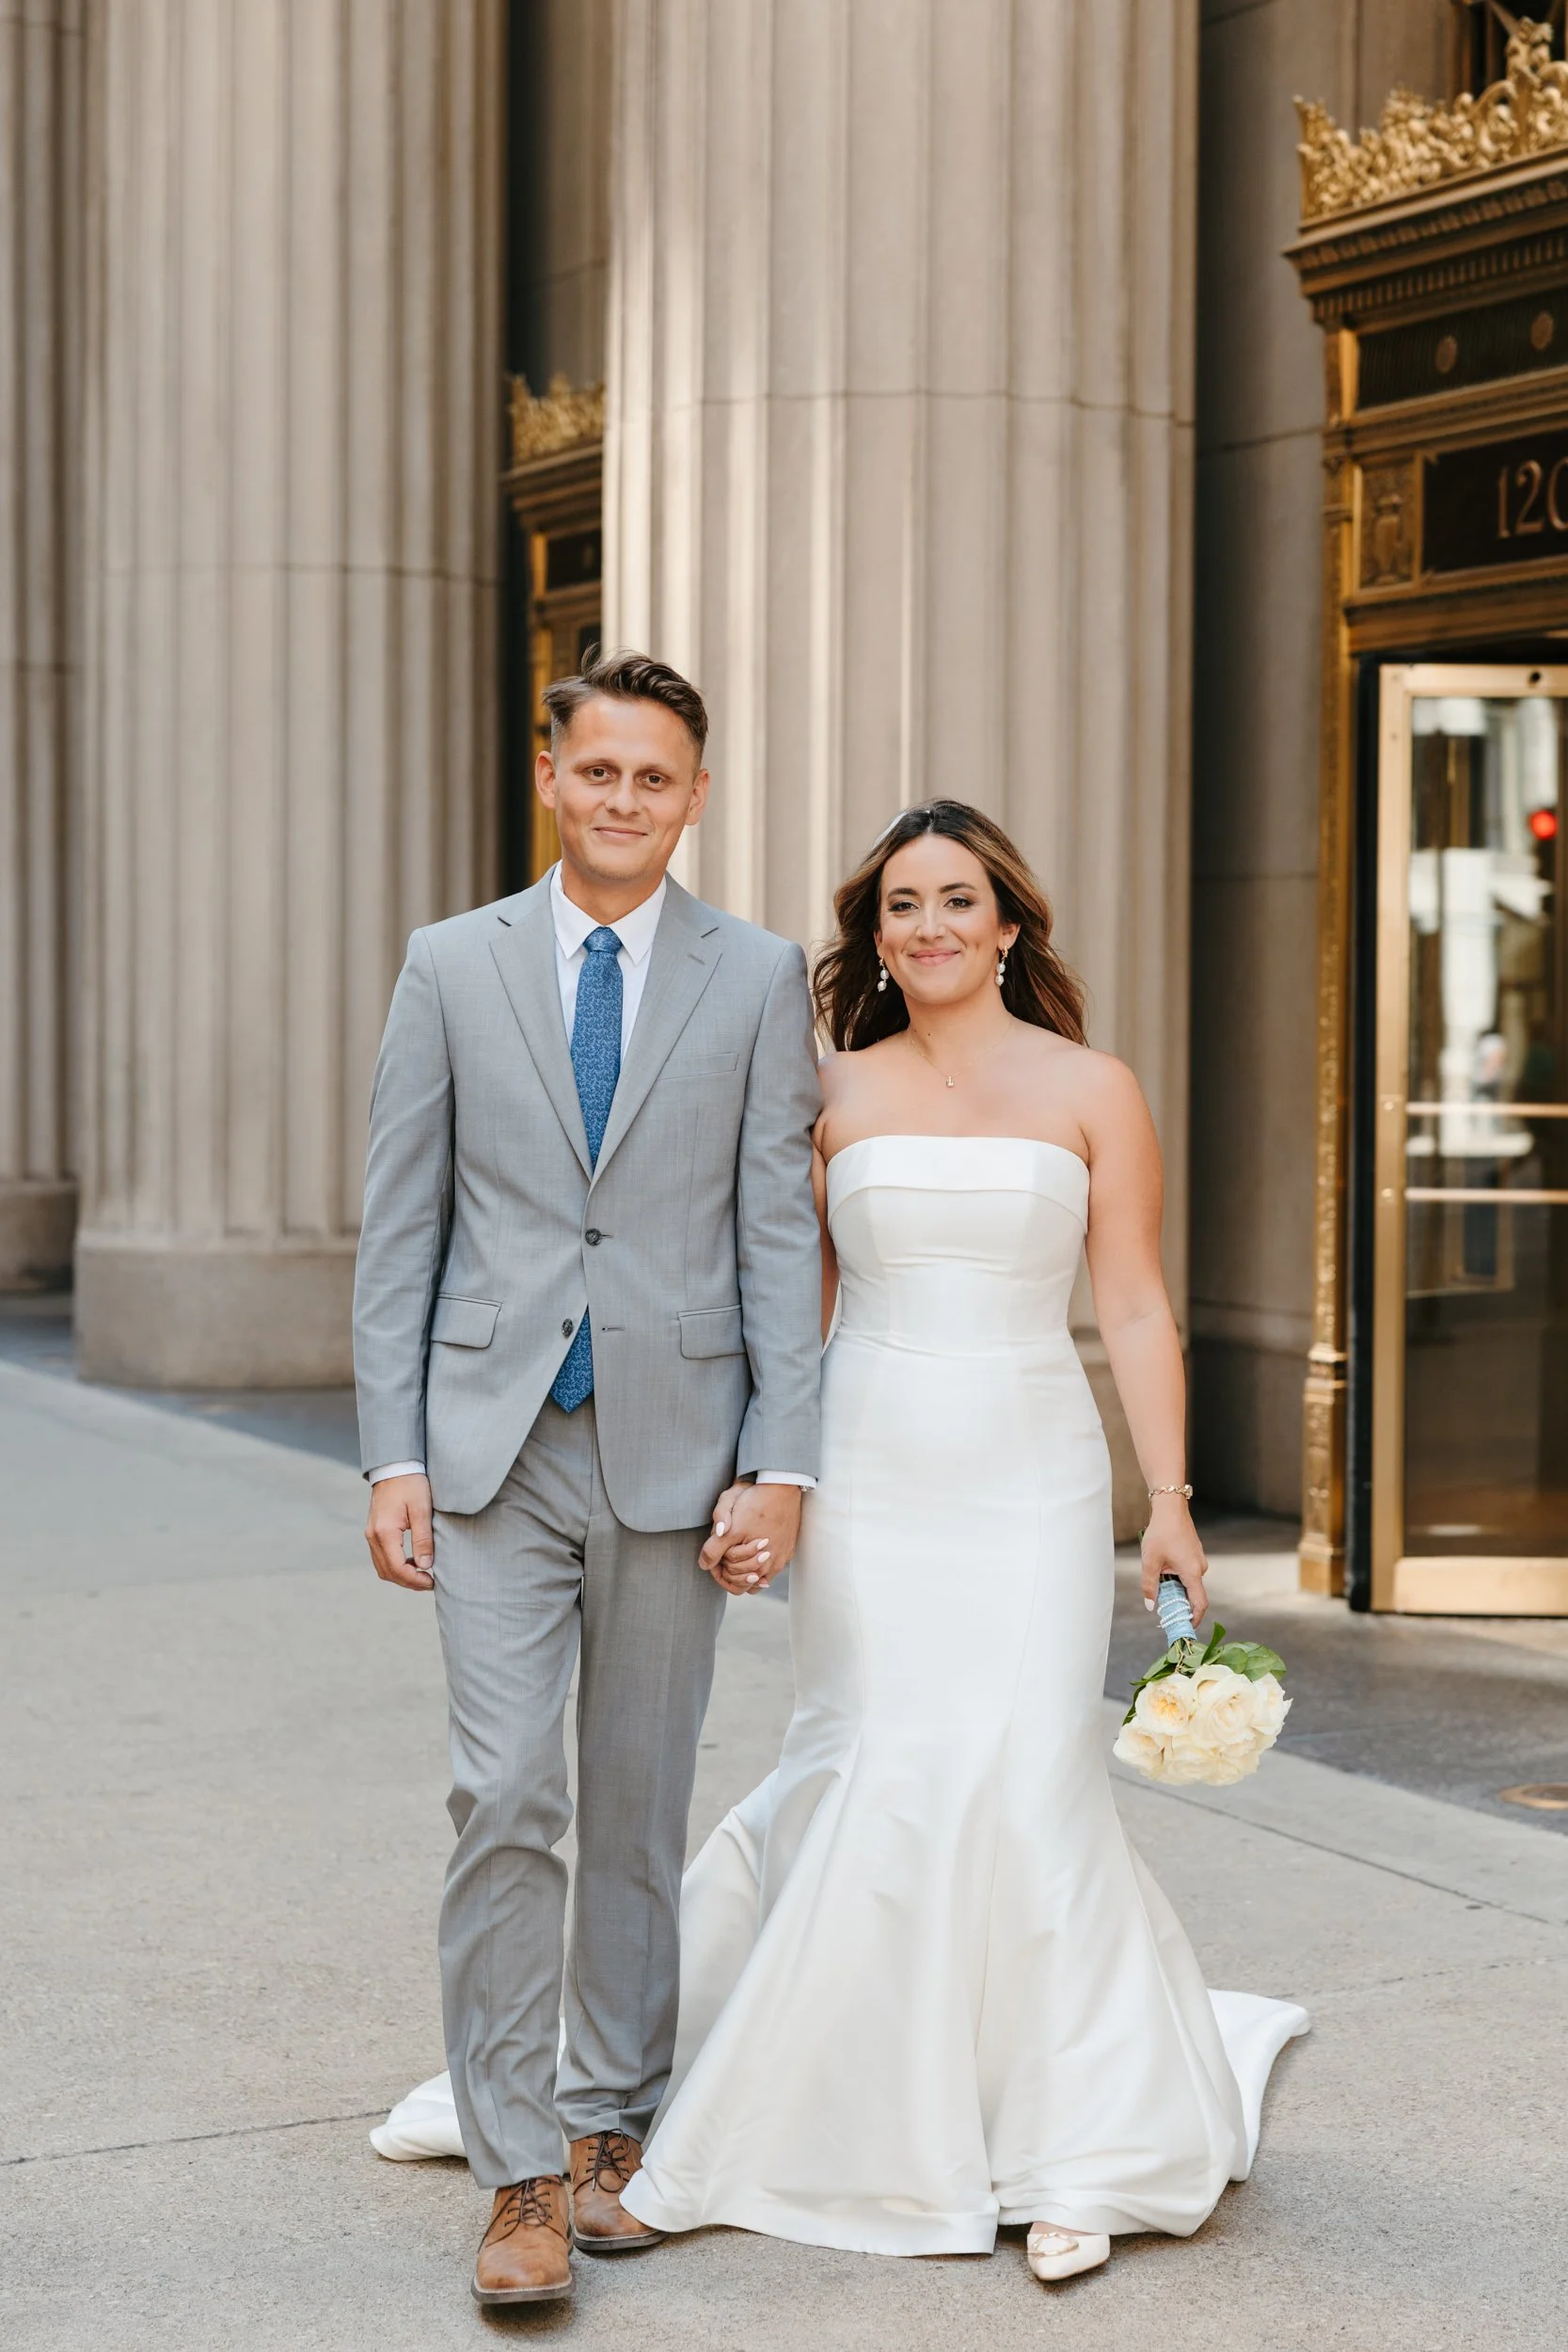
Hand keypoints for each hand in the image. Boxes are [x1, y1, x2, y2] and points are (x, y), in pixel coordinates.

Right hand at [366, 1472, 435, 1590]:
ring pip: (383, 1567)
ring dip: (401, 1576)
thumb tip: (425, 1566)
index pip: (397, 1568)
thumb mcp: (422, 1510)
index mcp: (384, 1532)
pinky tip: (412, 1561)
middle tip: (430, 1583)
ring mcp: (371, 1534)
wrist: (394, 1466)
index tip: (432, 1582)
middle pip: (388, 1572)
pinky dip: (395, 1566)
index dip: (414, 1580)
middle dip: (408, 1582)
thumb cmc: (411, 1484)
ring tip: (422, 1575)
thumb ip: (423, 1539)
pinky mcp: (374, 1532)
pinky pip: (381, 1557)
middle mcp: (373, 1536)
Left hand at [698, 1482, 802, 1593]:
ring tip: (739, 1554)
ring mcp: (780, 1560)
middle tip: (725, 1554)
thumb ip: (714, 1546)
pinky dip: (761, 1567)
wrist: (782, 1487)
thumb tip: (704, 1565)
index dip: (717, 1569)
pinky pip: (772, 1571)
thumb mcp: (728, 1520)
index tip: (715, 1556)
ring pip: (759, 1580)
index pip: (729, 1579)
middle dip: (731, 1571)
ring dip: (747, 1571)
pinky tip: (755, 1553)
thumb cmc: (754, 1500)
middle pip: (744, 1583)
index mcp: (750, 1558)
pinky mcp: (788, 1553)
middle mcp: (767, 1565)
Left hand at [1140, 1493, 1207, 1628]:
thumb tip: (1151, 1606)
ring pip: (1188, 1582)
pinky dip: (1177, 1578)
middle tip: (1162, 1608)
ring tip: (1158, 1579)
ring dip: (1175, 1587)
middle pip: (1192, 1594)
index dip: (1194, 1618)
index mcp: (1192, 1572)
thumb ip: (1150, 1586)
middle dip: (1178, 1603)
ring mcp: (1198, 1560)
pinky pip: (1188, 1573)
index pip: (1200, 1603)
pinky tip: (1163, 1568)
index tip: (1185, 1627)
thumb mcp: (1150, 1561)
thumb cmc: (1160, 1533)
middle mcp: (1200, 1568)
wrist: (1170, 1508)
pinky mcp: (1194, 1554)